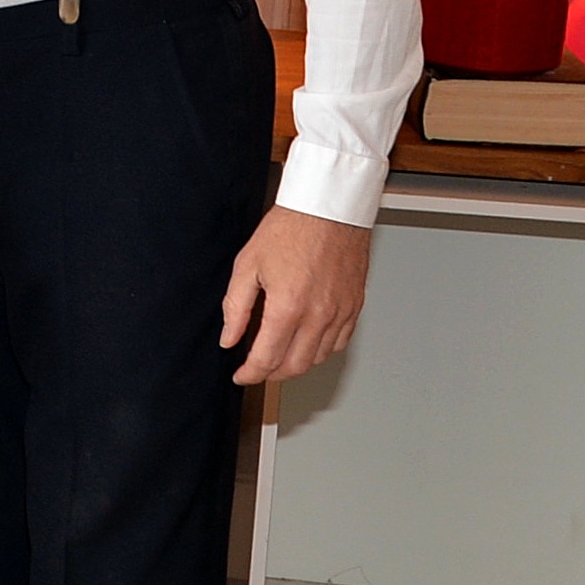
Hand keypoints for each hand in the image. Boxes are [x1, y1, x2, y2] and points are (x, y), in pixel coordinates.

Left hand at [220, 205, 369, 384]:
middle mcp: (318, 315)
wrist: (326, 209)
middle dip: (271, 374)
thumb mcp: (247, 265)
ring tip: (278, 355)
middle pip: (295, 366)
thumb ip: (236, 307)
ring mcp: (340, 313)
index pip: (267, 358)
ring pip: (318, 358)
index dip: (250, 374)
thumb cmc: (289, 229)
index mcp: (288, 307)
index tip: (241, 376)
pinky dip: (320, 351)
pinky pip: (339, 343)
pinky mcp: (355, 306)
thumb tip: (229, 337)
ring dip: (296, 364)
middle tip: (257, 369)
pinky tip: (306, 342)